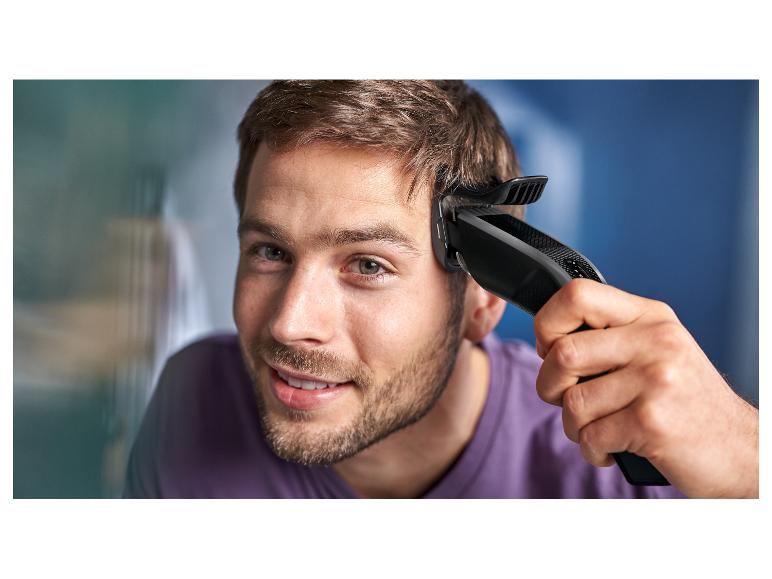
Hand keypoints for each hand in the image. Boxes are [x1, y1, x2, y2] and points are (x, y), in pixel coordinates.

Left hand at [533, 279, 757, 497]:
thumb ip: (609, 336)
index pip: (576, 295)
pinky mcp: (653, 422)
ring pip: (572, 401)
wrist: (740, 451)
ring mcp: (657, 380)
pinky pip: (590, 436)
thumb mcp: (657, 351)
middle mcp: (656, 340)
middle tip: (570, 401)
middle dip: (551, 386)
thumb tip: (547, 337)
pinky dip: (593, 450)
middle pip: (562, 353)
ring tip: (602, 429)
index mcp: (650, 316)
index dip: (548, 324)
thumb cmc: (686, 404)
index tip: (552, 349)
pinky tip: (616, 449)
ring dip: (575, 426)